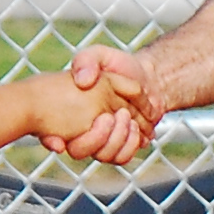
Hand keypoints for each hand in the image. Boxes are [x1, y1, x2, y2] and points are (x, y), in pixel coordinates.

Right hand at [46, 46, 159, 162]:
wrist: (147, 75)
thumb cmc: (118, 64)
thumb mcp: (97, 55)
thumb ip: (86, 61)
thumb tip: (83, 81)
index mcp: (73, 110)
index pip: (65, 129)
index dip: (83, 128)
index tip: (103, 114)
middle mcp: (85, 127)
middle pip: (82, 147)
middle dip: (102, 135)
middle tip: (115, 115)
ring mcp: (103, 138)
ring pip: (103, 154)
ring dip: (117, 140)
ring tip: (130, 122)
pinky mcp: (120, 144)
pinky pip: (120, 158)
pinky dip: (130, 147)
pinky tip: (140, 133)